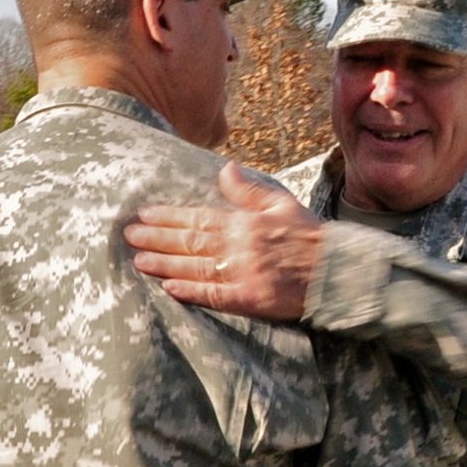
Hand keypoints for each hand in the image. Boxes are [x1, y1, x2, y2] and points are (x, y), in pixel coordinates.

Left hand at [125, 161, 323, 320]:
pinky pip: (216, 296)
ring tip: (139, 260)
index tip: (143, 215)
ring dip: (166, 264)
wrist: (337, 271)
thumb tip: (225, 168)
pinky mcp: (252, 299)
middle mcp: (241, 245)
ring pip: (197, 267)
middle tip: (129, 236)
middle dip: (157, 238)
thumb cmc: (310, 237)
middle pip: (191, 241)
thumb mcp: (282, 204)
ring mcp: (245, 273)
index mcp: (246, 222)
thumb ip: (249, 190)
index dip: (168, 217)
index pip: (199, 218)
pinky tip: (169, 289)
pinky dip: (192, 292)